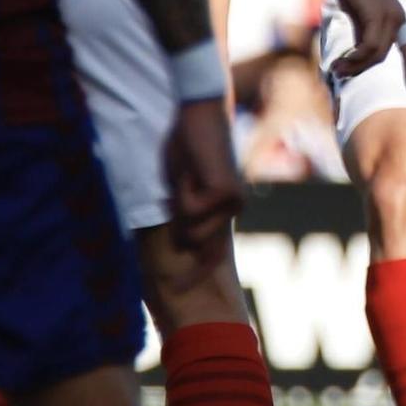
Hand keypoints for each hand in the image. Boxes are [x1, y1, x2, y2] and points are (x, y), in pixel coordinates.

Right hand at [164, 97, 243, 263]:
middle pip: (202, 248)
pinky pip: (189, 209)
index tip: (180, 291)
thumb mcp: (182, 187)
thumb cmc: (187, 147)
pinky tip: (190, 170)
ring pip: (190, 229)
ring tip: (185, 176)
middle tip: (172, 226)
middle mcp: (233, 209)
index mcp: (224, 210)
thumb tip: (181, 243)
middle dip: (183, 244)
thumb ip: (185, 214)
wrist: (200, 114)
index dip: (195, 274)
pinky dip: (181, 191)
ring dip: (178, 204)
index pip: (212, 254)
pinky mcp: (224, 192)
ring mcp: (232, 202)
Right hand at [329, 0, 405, 87]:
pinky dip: (355, 56)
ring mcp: (389, 16)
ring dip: (355, 65)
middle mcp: (398, 18)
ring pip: (376, 53)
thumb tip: (359, 54)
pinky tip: (342, 59)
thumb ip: (362, 31)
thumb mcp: (358, 11)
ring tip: (336, 69)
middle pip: (383, 56)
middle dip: (361, 69)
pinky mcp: (377, 14)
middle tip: (340, 73)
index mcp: (397, 18)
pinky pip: (369, 45)